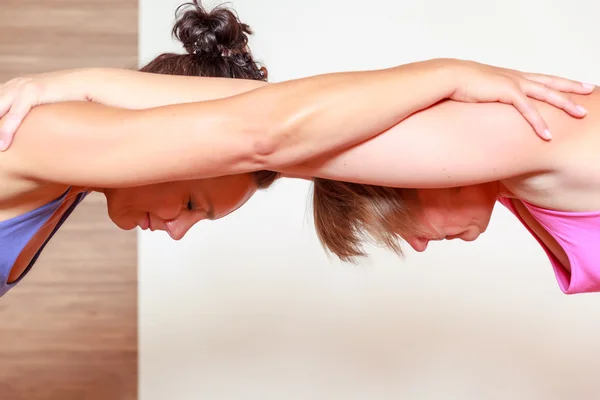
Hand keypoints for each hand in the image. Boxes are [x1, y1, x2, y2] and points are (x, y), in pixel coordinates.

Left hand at [0, 70, 87, 150]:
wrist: (84, 85)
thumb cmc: (67, 99)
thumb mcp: (42, 105)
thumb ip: (31, 113)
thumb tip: (29, 131)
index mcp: (12, 87)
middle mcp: (13, 85)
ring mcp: (21, 87)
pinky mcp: (31, 91)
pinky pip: (14, 114)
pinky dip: (7, 130)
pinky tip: (3, 145)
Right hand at [446, 59, 594, 139]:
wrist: (448, 77)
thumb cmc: (458, 86)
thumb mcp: (478, 92)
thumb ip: (487, 98)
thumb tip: (485, 107)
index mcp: (510, 76)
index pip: (540, 79)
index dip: (557, 82)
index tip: (572, 84)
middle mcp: (516, 77)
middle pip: (550, 82)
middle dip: (571, 87)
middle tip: (589, 91)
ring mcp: (513, 83)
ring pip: (547, 94)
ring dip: (565, 104)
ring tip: (581, 113)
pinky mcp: (507, 92)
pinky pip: (528, 110)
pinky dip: (539, 123)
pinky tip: (547, 134)